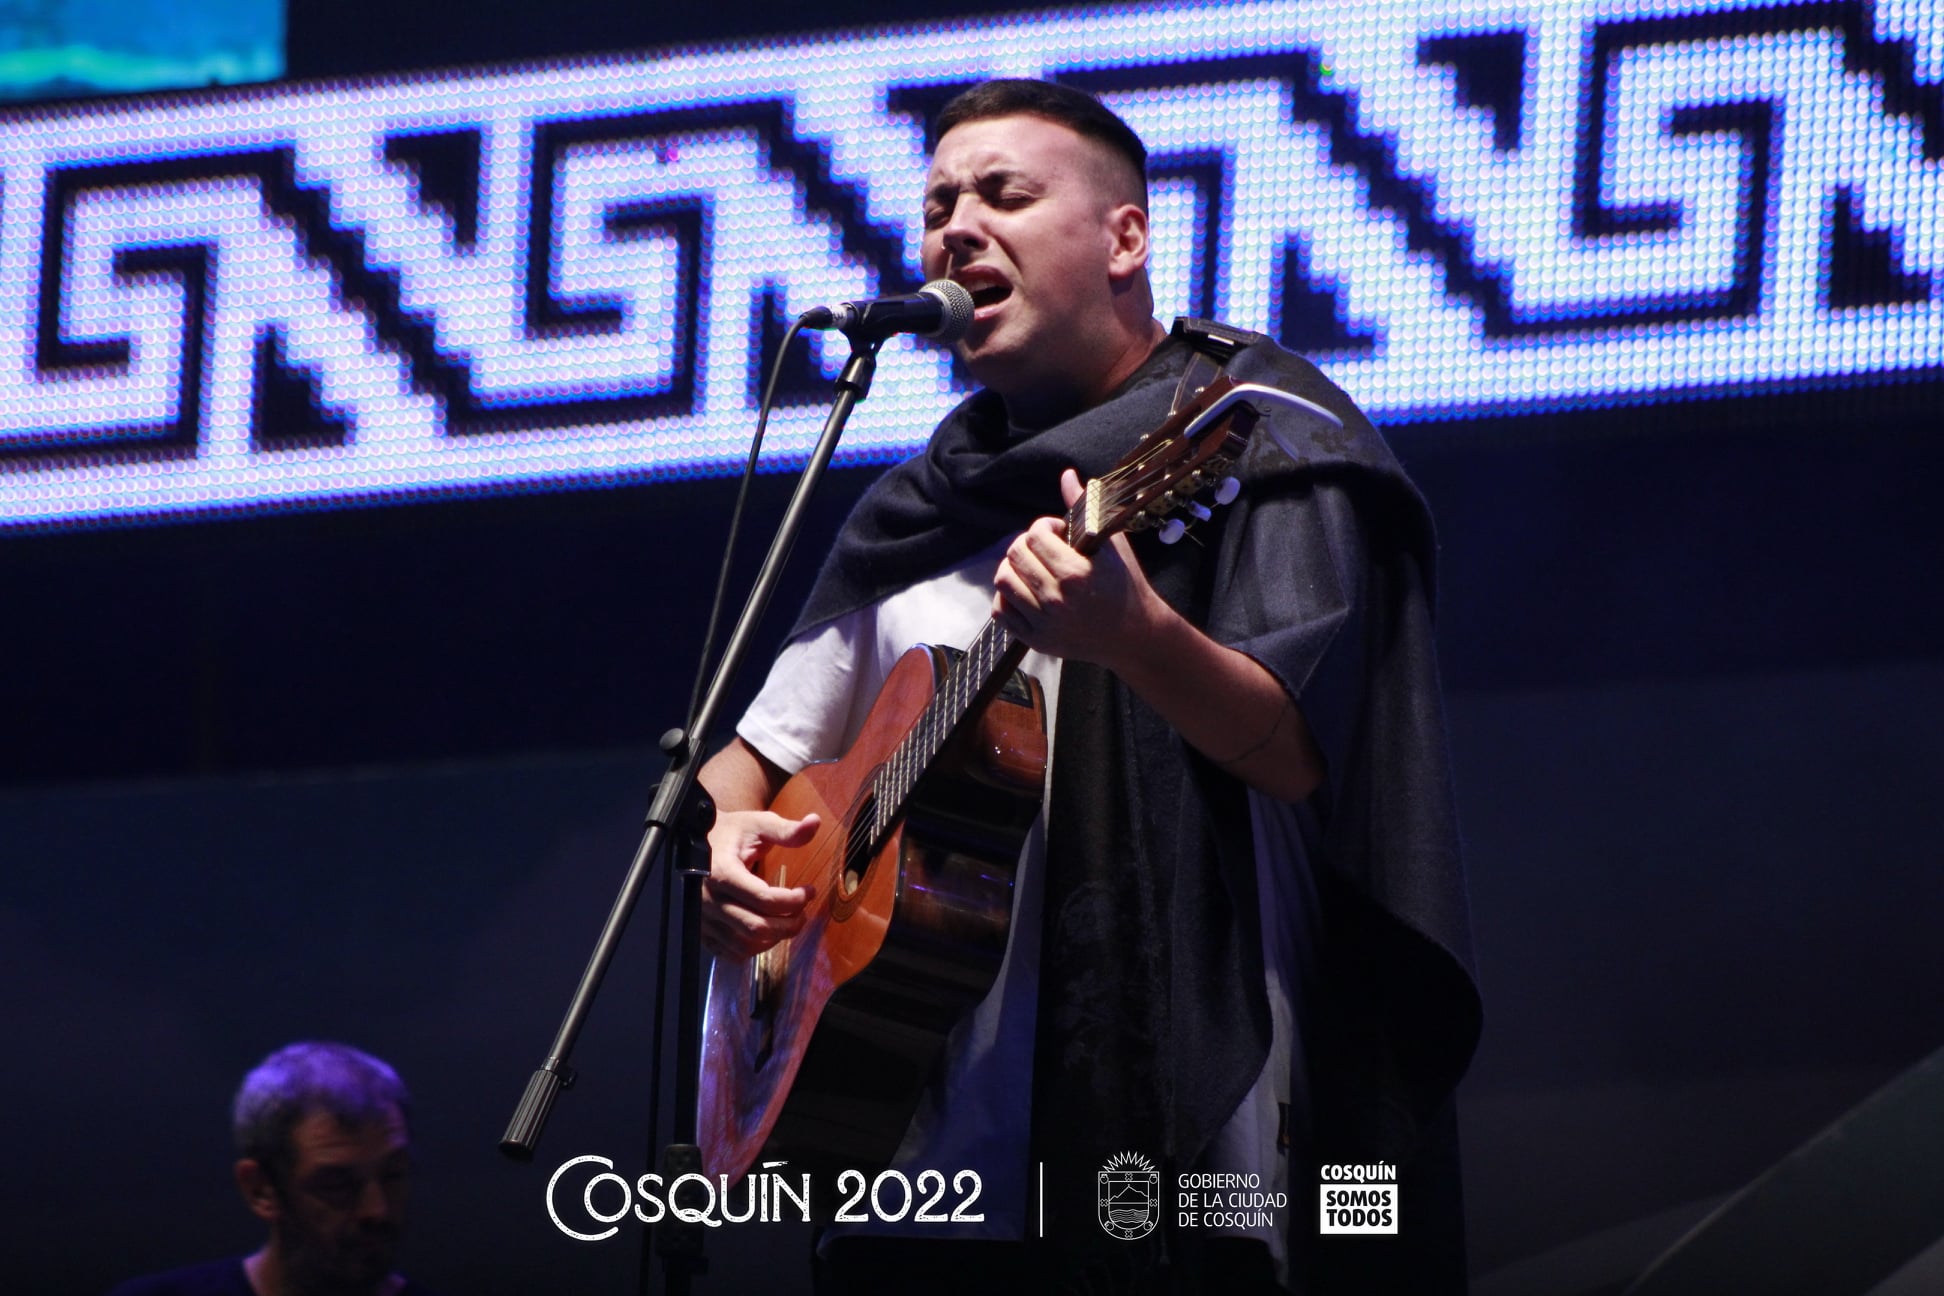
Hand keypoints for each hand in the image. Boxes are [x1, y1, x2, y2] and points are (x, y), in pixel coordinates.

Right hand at [699, 808, 819, 957]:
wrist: (698, 841)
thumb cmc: (732, 832)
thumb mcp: (758, 825)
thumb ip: (787, 830)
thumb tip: (815, 822)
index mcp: (722, 872)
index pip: (765, 899)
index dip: (794, 900)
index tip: (809, 891)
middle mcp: (708, 899)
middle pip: (757, 928)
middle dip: (789, 925)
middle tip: (803, 913)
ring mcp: (704, 918)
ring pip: (745, 945)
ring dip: (774, 939)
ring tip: (788, 922)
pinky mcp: (703, 930)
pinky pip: (731, 952)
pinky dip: (754, 948)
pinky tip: (768, 933)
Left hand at [991, 467, 1163, 666]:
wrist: (1134, 635)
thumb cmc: (1126, 585)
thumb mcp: (1112, 545)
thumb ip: (1086, 509)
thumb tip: (1067, 475)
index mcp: (1075, 574)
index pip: (1035, 536)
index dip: (1044, 526)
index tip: (1058, 531)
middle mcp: (1055, 600)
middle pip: (1015, 556)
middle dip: (1026, 544)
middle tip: (1043, 547)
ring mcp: (1043, 623)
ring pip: (1003, 581)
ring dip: (1013, 566)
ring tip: (1033, 566)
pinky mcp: (1036, 640)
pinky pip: (1001, 611)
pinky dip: (1007, 595)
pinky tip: (1025, 589)